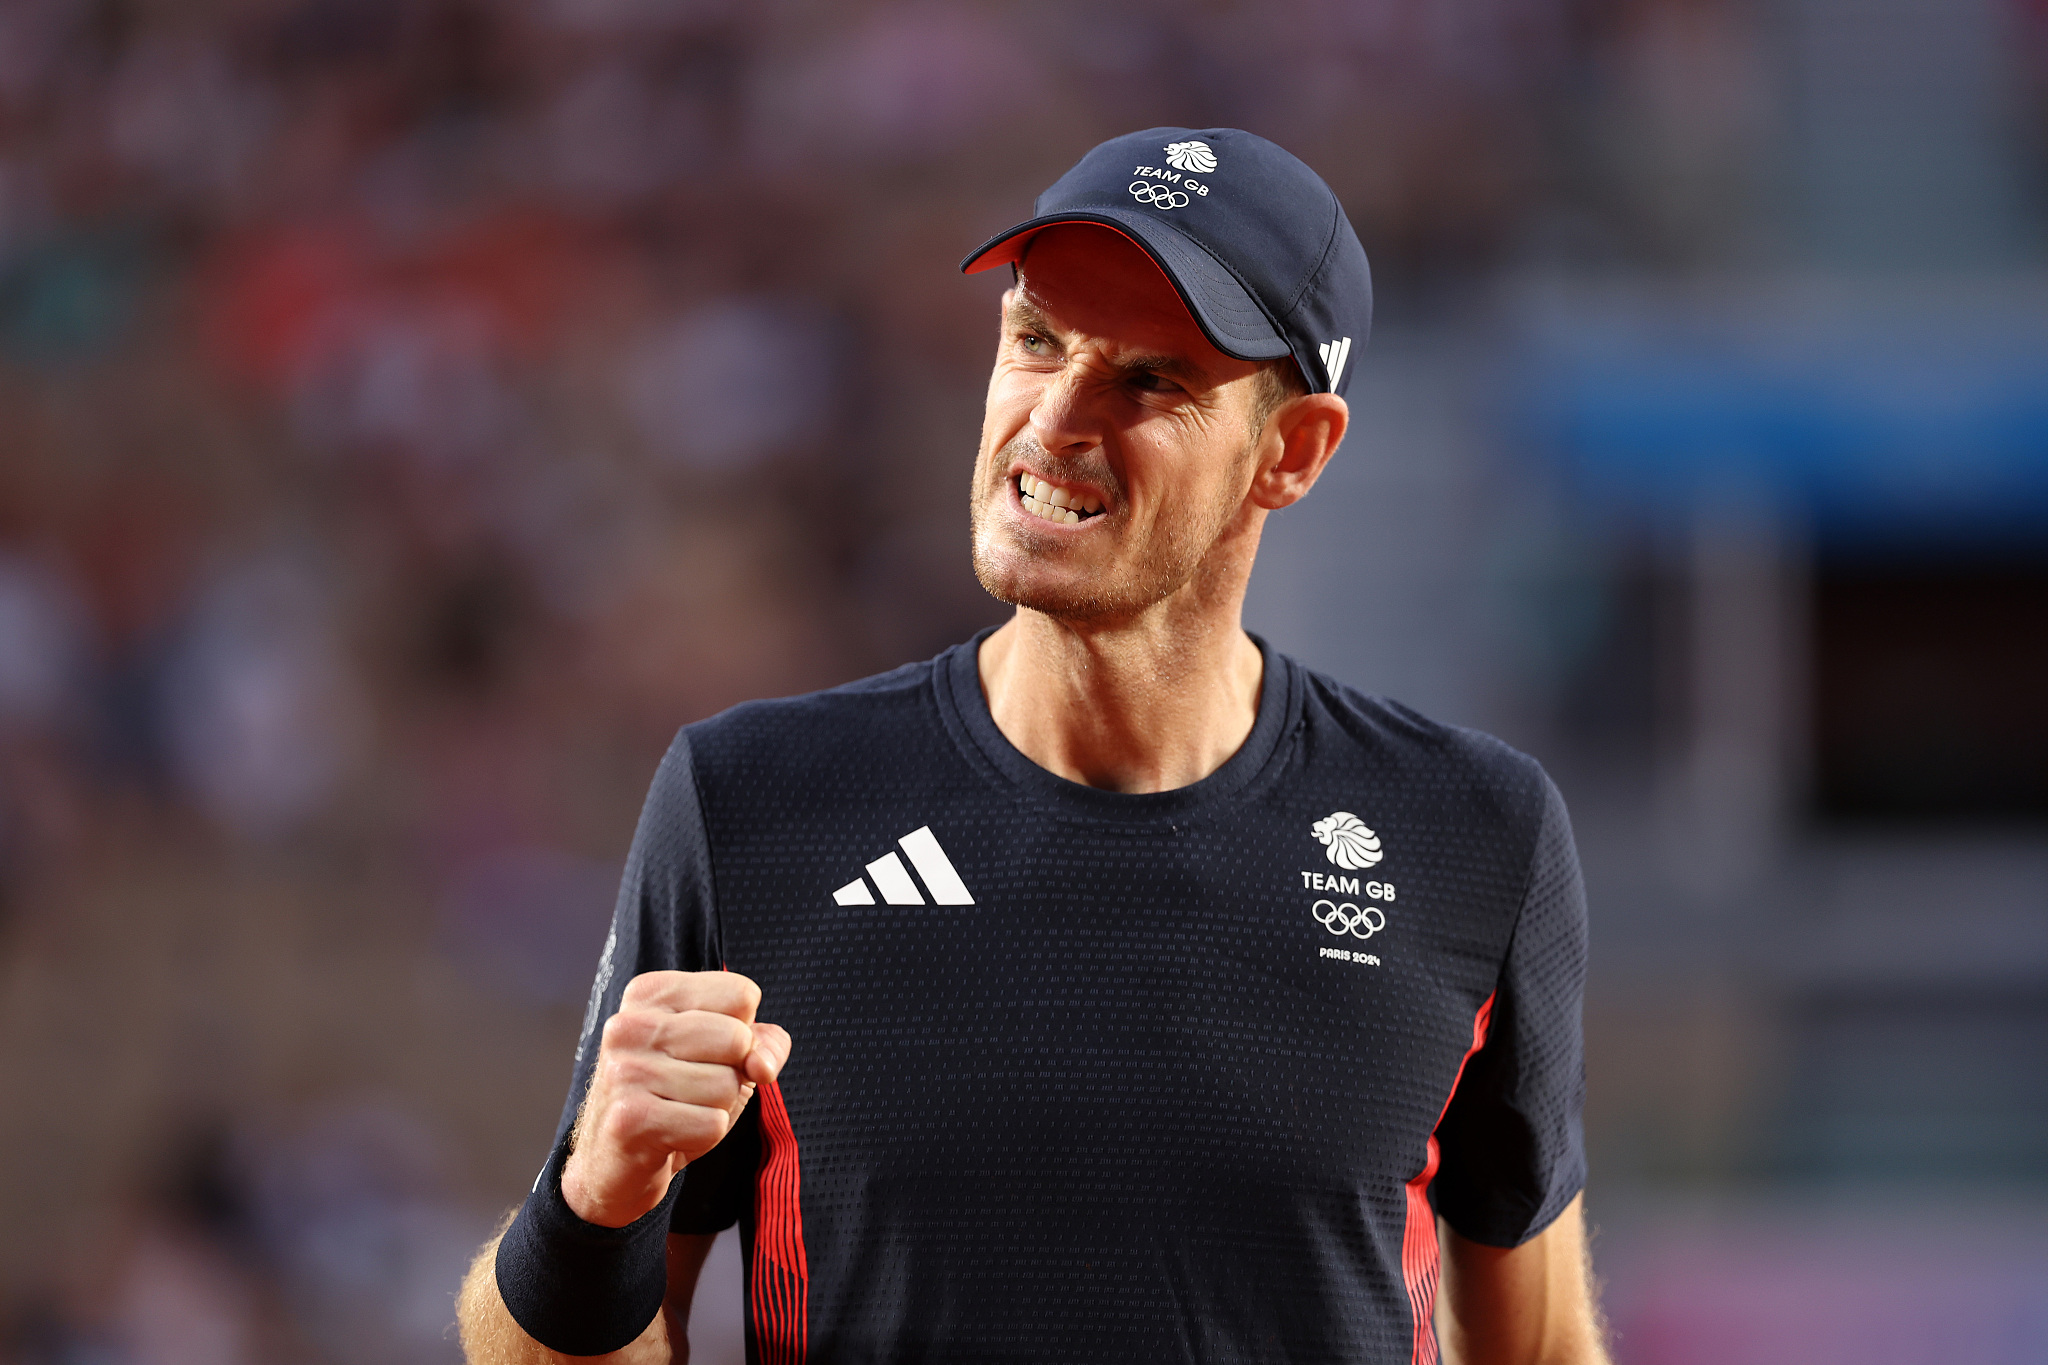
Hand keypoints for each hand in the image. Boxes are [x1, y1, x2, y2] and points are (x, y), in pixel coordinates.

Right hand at [559, 970, 790, 1228]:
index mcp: (650, 994)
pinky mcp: (630, 1119)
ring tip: (679, 1112)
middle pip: (738, 1038)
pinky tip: (672, 1137)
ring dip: (716, 1109)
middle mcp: (630, 1025)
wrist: (613, 1162)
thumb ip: (763, 1043)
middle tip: (692, 1089)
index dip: (742, 1033)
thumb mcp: (724, 1056)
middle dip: (732, 1073)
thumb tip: (763, 1065)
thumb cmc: (674, 1097)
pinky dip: (704, 1138)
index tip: (706, 1054)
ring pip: (727, 1084)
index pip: (741, 994)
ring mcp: (626, 1071)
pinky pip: (712, 1125)